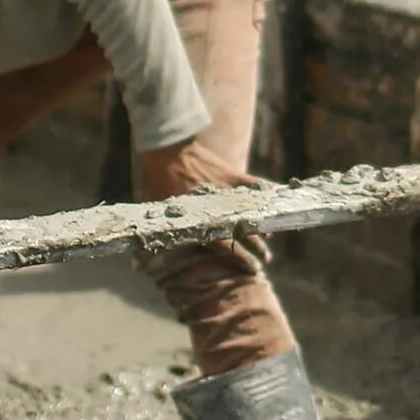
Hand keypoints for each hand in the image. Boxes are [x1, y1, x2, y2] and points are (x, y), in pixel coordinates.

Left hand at [139, 141, 272, 267]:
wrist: (168, 151)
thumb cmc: (158, 182)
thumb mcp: (156, 213)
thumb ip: (157, 237)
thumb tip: (139, 266)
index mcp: (201, 220)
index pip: (226, 246)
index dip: (241, 259)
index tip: (252, 268)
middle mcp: (218, 209)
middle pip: (244, 233)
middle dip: (258, 247)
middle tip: (265, 258)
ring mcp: (228, 191)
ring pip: (252, 213)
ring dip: (263, 226)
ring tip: (271, 238)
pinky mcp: (233, 175)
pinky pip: (257, 185)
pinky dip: (269, 192)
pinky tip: (280, 199)